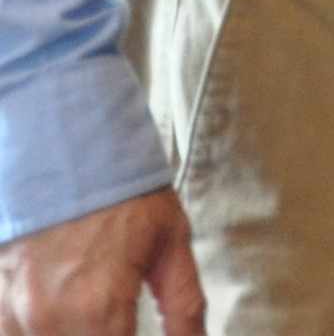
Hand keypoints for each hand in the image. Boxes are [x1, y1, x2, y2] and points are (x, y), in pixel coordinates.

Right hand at [0, 190, 203, 335]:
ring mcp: (10, 311)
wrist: (67, 147)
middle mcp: (47, 319)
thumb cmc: (125, 194)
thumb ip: (185, 306)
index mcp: (98, 309)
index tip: (135, 331)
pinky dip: (37, 330)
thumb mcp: (171, 245)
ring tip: (94, 318)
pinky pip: (12, 331)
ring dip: (70, 335)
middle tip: (118, 323)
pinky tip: (62, 318)